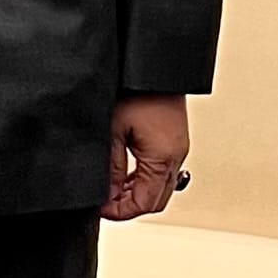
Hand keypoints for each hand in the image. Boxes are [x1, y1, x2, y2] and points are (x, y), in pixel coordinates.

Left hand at [104, 94, 189, 222]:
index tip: (100, 209)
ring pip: (160, 187)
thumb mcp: (113, 131)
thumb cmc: (135, 91)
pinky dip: (144, 179)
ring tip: (111, 190)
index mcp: (163, 158)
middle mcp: (176, 156)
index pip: (145, 203)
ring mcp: (178, 148)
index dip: (120, 212)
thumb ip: (112, 168)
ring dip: (136, 193)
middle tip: (104, 203)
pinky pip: (162, 171)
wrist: (153, 65)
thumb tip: (107, 195)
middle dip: (129, 206)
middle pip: (156, 200)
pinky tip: (125, 174)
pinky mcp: (174, 140)